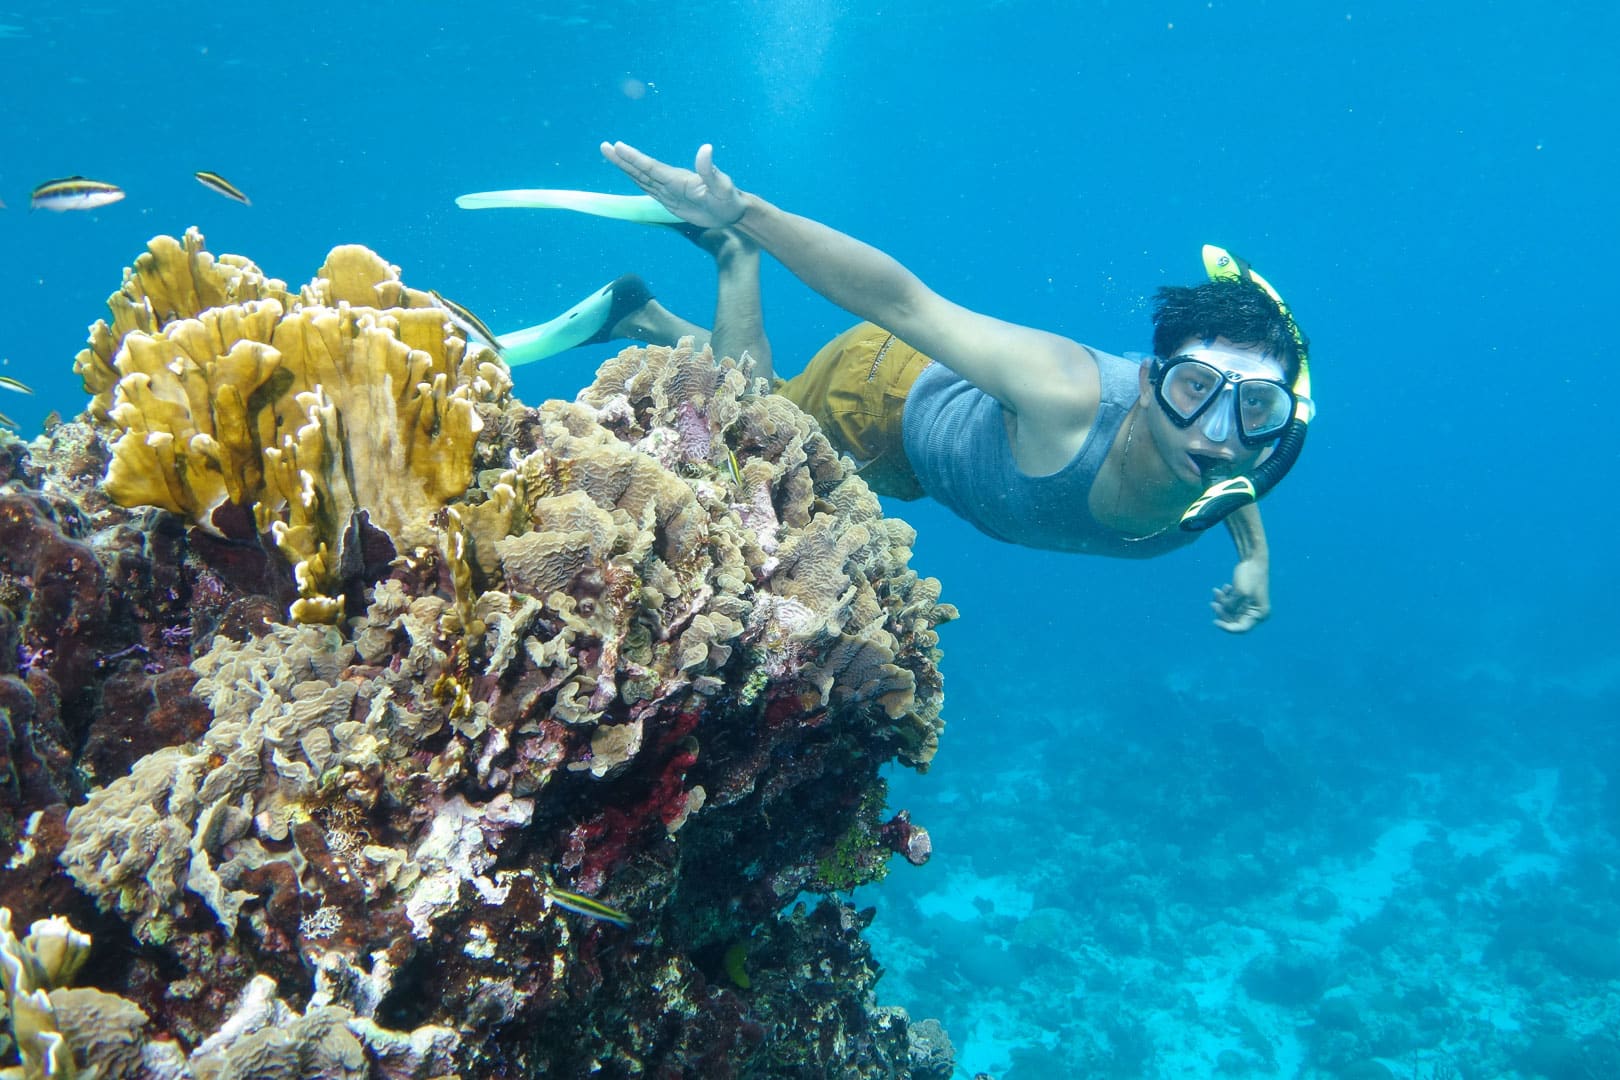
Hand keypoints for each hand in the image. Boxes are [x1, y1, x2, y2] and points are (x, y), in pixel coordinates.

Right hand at [600, 141, 747, 229]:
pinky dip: (636, 180)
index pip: (652, 167)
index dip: (634, 158)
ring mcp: (669, 190)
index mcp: (678, 179)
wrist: (732, 211)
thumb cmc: (729, 200)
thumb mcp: (722, 187)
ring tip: (609, 153)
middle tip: (604, 146)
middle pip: (642, 169)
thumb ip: (711, 170)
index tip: (617, 147)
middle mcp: (671, 181)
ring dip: (626, 167)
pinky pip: (649, 188)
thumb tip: (706, 148)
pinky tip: (628, 174)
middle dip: (623, 159)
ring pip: (642, 178)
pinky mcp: (670, 200)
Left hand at [1212, 557, 1269, 632]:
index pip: (1242, 628)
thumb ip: (1231, 606)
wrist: (1253, 560)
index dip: (1227, 628)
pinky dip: (1225, 597)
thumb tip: (1222, 614)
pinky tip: (1225, 587)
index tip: (1215, 622)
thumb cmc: (1250, 576)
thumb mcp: (1240, 593)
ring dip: (1221, 602)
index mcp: (1260, 614)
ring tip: (1217, 591)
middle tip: (1212, 604)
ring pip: (1230, 611)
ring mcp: (1249, 606)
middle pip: (1233, 620)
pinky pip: (1230, 604)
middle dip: (1222, 611)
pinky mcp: (1243, 599)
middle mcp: (1255, 613)